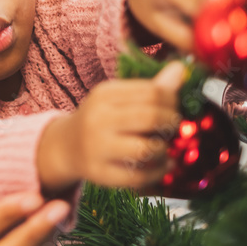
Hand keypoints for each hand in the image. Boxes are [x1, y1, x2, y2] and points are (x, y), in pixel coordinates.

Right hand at [37, 62, 184, 189]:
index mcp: (104, 94)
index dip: (172, 99)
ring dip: (164, 148)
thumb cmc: (101, 119)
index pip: (151, 92)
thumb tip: (180, 68)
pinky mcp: (100, 173)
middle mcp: (98, 119)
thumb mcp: (118, 99)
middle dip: (172, 122)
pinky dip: (159, 172)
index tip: (175, 105)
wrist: (66, 146)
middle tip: (175, 126)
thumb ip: (151, 88)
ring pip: (146, 150)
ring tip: (165, 146)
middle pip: (150, 118)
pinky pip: (139, 176)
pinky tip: (164, 165)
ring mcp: (97, 147)